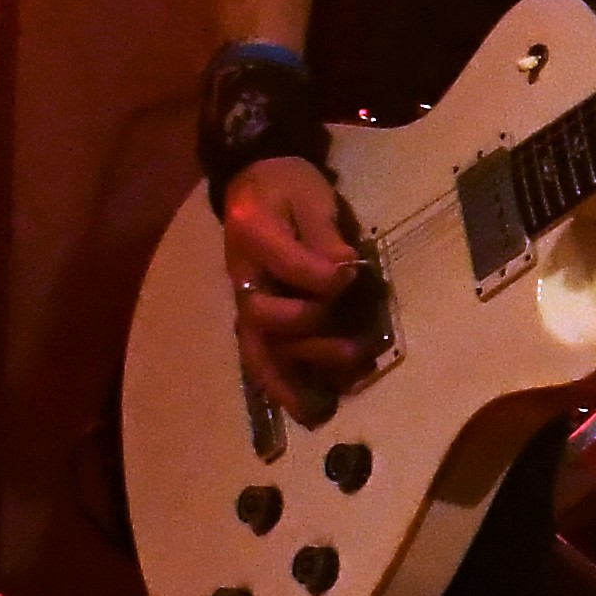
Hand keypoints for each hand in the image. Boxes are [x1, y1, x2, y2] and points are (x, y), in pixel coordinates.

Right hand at [221, 155, 378, 420]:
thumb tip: (344, 270)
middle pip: (263, 318)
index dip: (322, 277)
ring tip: (334, 393)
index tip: (351, 277)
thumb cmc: (288, 188)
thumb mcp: (309, 195)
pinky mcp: (257, 322)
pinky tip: (310, 411)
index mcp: (252, 235)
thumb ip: (324, 232)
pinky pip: (263, 360)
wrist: (257, 184)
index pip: (288, 265)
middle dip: (310, 330)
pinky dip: (284, 389)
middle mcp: (242, 277)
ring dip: (298, 375)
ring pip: (260, 350)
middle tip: (353, 343)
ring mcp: (247, 303)